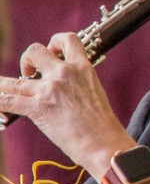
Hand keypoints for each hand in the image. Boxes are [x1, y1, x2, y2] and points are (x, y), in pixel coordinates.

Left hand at [0, 34, 134, 176]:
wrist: (104, 144)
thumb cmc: (103, 126)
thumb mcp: (95, 93)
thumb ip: (78, 84)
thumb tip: (62, 89)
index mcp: (83, 68)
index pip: (67, 39)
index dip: (54, 42)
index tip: (52, 53)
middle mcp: (65, 74)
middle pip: (34, 51)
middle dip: (26, 60)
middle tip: (29, 74)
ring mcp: (49, 90)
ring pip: (13, 81)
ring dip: (3, 85)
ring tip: (3, 90)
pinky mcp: (38, 108)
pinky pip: (7, 100)